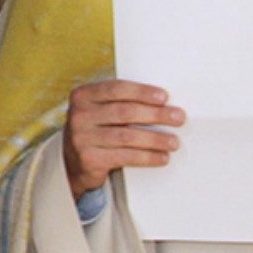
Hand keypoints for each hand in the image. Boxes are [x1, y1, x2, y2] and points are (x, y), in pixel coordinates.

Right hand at [63, 79, 183, 198]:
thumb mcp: (99, 111)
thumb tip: (164, 103)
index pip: (115, 89)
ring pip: (127, 136)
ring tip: (174, 141)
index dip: (142, 92)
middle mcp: (79, 115)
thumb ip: (120, 103)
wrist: (73, 162)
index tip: (164, 97)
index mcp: (82, 96)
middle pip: (124, 112)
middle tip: (178, 118)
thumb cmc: (97, 130)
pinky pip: (125, 156)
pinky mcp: (89, 159)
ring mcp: (82, 137)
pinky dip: (147, 157)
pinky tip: (161, 157)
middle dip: (156, 115)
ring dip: (155, 139)